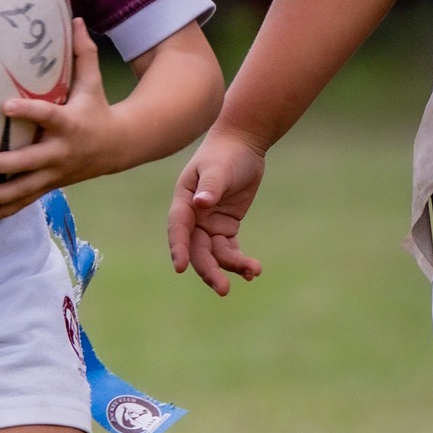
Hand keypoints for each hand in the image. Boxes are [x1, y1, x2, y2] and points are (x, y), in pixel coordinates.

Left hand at [0, 20, 127, 221]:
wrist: (119, 148)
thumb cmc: (98, 108)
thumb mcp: (93, 82)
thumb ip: (82, 53)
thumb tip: (76, 17)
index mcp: (69, 125)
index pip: (47, 117)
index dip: (27, 113)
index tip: (3, 107)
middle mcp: (60, 154)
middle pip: (27, 163)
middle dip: (0, 166)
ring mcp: (53, 175)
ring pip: (22, 190)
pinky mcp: (48, 187)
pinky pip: (22, 204)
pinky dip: (0, 214)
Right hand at [167, 127, 267, 294]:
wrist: (243, 143)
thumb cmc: (226, 153)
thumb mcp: (218, 168)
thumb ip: (210, 187)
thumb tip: (201, 204)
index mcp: (184, 202)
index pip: (179, 229)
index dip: (178, 248)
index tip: (180, 268)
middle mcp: (194, 217)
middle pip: (197, 250)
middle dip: (209, 270)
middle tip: (223, 289)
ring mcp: (209, 223)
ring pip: (215, 253)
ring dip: (231, 266)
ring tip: (253, 271)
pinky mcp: (226, 226)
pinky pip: (230, 249)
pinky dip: (239, 260)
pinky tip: (253, 270)